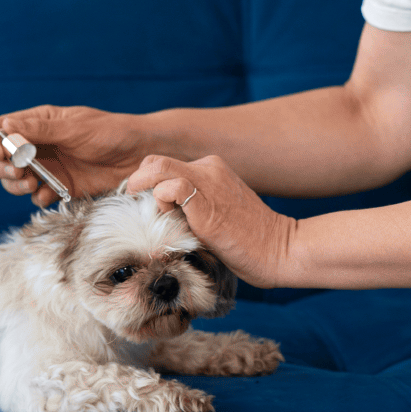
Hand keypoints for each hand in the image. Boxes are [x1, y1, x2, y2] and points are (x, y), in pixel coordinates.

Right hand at [0, 105, 146, 205]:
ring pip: (15, 180)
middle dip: (2, 168)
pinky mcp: (61, 186)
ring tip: (32, 183)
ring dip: (16, 185)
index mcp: (39, 122)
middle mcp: (38, 145)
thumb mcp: (75, 128)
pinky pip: (38, 196)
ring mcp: (48, 166)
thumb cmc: (110, 132)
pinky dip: (38, 197)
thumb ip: (41, 130)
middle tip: (18, 173)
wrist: (140, 155)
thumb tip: (6, 128)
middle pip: (1, 158)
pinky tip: (49, 194)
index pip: (0, 129)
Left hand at [125, 154, 298, 288]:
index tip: (140, 203)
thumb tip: (162, 216)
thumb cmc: (249, 241)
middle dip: (137, 181)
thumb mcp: (216, 215)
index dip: (147, 182)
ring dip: (141, 187)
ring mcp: (208, 182)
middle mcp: (209, 168)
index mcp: (213, 168)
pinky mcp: (206, 203)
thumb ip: (192, 207)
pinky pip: (171, 187)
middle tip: (132, 203)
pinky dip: (159, 199)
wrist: (278, 250)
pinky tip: (165, 216)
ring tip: (143, 210)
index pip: (166, 165)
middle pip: (155, 161)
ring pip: (157, 167)